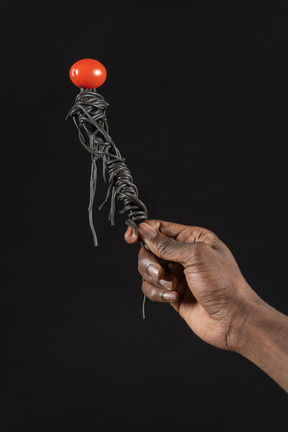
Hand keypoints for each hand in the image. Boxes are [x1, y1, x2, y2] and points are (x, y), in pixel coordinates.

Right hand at [125, 220, 259, 351]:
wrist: (232, 319)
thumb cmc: (223, 283)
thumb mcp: (195, 256)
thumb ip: (167, 245)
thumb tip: (144, 230)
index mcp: (192, 238)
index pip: (159, 228)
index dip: (143, 231)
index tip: (130, 238)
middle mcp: (183, 254)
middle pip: (149, 250)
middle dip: (150, 262)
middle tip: (160, 273)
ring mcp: (177, 274)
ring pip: (147, 270)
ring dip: (156, 280)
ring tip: (173, 288)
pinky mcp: (172, 292)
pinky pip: (152, 288)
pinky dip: (159, 293)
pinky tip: (175, 298)